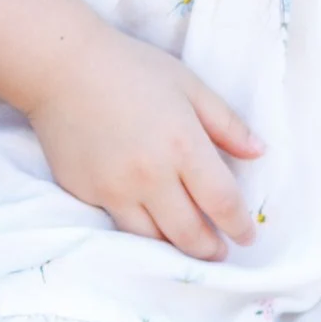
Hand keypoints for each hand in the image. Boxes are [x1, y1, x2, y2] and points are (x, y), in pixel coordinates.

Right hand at [29, 28, 263, 256]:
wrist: (61, 68)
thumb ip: (226, 123)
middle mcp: (151, 175)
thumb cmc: (131, 69)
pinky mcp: (87, 194)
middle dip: (210, 250)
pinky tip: (151, 226)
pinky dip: (140, 229)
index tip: (246, 236)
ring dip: (175, 248)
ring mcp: (115, 189)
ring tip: (187, 246)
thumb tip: (259, 152)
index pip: (221, 202)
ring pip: (152, 239)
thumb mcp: (189, 86)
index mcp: (183, 146)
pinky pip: (120, 224)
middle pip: (189, 234)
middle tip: (220, 252)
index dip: (238, 226)